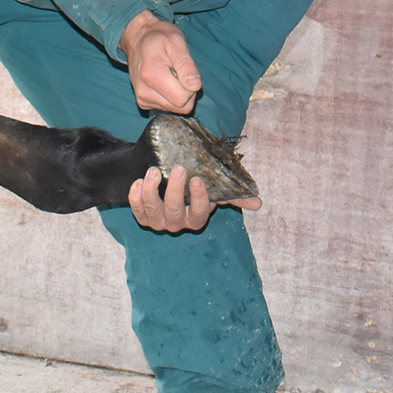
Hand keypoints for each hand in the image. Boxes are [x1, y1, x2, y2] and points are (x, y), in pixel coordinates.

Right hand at [118, 10, 201, 112]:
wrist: (137, 37)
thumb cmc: (158, 37)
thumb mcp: (176, 41)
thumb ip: (186, 65)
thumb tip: (195, 85)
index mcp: (152, 75)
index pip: (183, 98)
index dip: (191, 86)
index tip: (185, 70)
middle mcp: (144, 91)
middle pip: (180, 106)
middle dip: (187, 92)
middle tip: (180, 72)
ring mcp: (142, 98)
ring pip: (174, 108)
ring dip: (178, 94)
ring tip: (171, 75)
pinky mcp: (142, 102)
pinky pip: (166, 107)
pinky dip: (170, 96)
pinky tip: (165, 81)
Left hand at [128, 164, 263, 232]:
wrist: (162, 177)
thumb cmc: (191, 183)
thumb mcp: (213, 189)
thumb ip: (232, 195)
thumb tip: (257, 203)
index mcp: (196, 218)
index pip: (200, 213)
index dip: (199, 199)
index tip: (197, 179)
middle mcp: (177, 223)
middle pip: (174, 211)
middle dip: (174, 190)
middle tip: (177, 168)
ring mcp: (157, 221)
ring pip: (152, 209)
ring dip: (151, 190)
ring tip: (153, 170)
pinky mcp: (141, 216)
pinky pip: (136, 209)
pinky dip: (135, 196)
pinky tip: (139, 180)